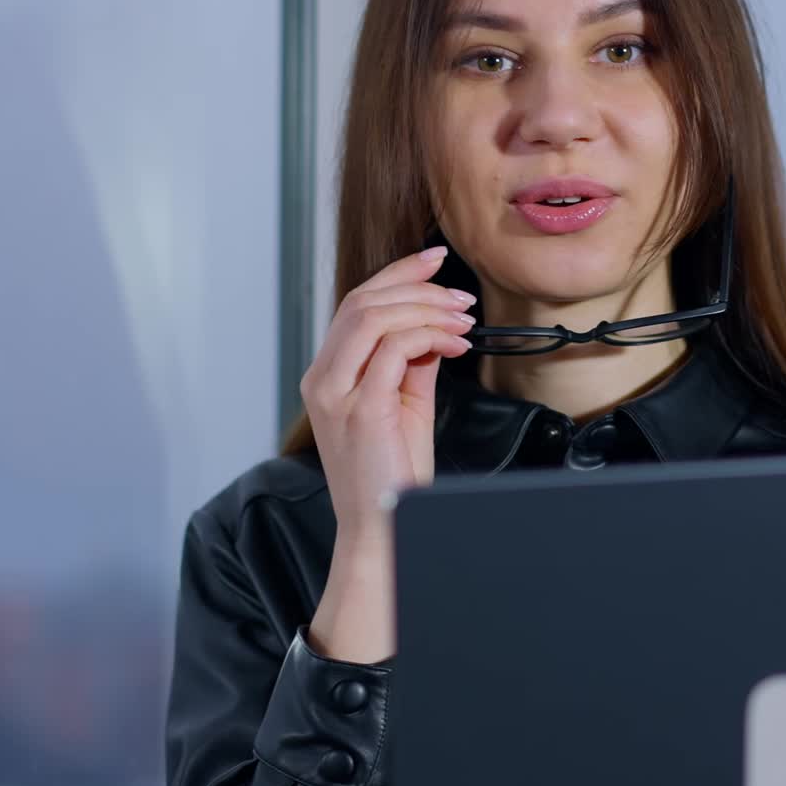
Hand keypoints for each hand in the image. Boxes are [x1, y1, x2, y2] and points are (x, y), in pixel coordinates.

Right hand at [301, 247, 475, 660]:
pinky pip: (392, 350)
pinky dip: (428, 337)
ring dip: (427, 309)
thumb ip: (413, 362)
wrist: (382, 525)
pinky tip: (455, 345)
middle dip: (417, 287)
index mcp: (328, 374)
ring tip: (462, 319)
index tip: (434, 261)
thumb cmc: (391, 472)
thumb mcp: (405, 403)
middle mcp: (322, 378)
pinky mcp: (360, 409)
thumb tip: (436, 327)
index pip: (356, 305)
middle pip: (362, 302)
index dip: (397, 274)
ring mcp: (336, 394)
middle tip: (460, 297)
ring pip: (373, 317)